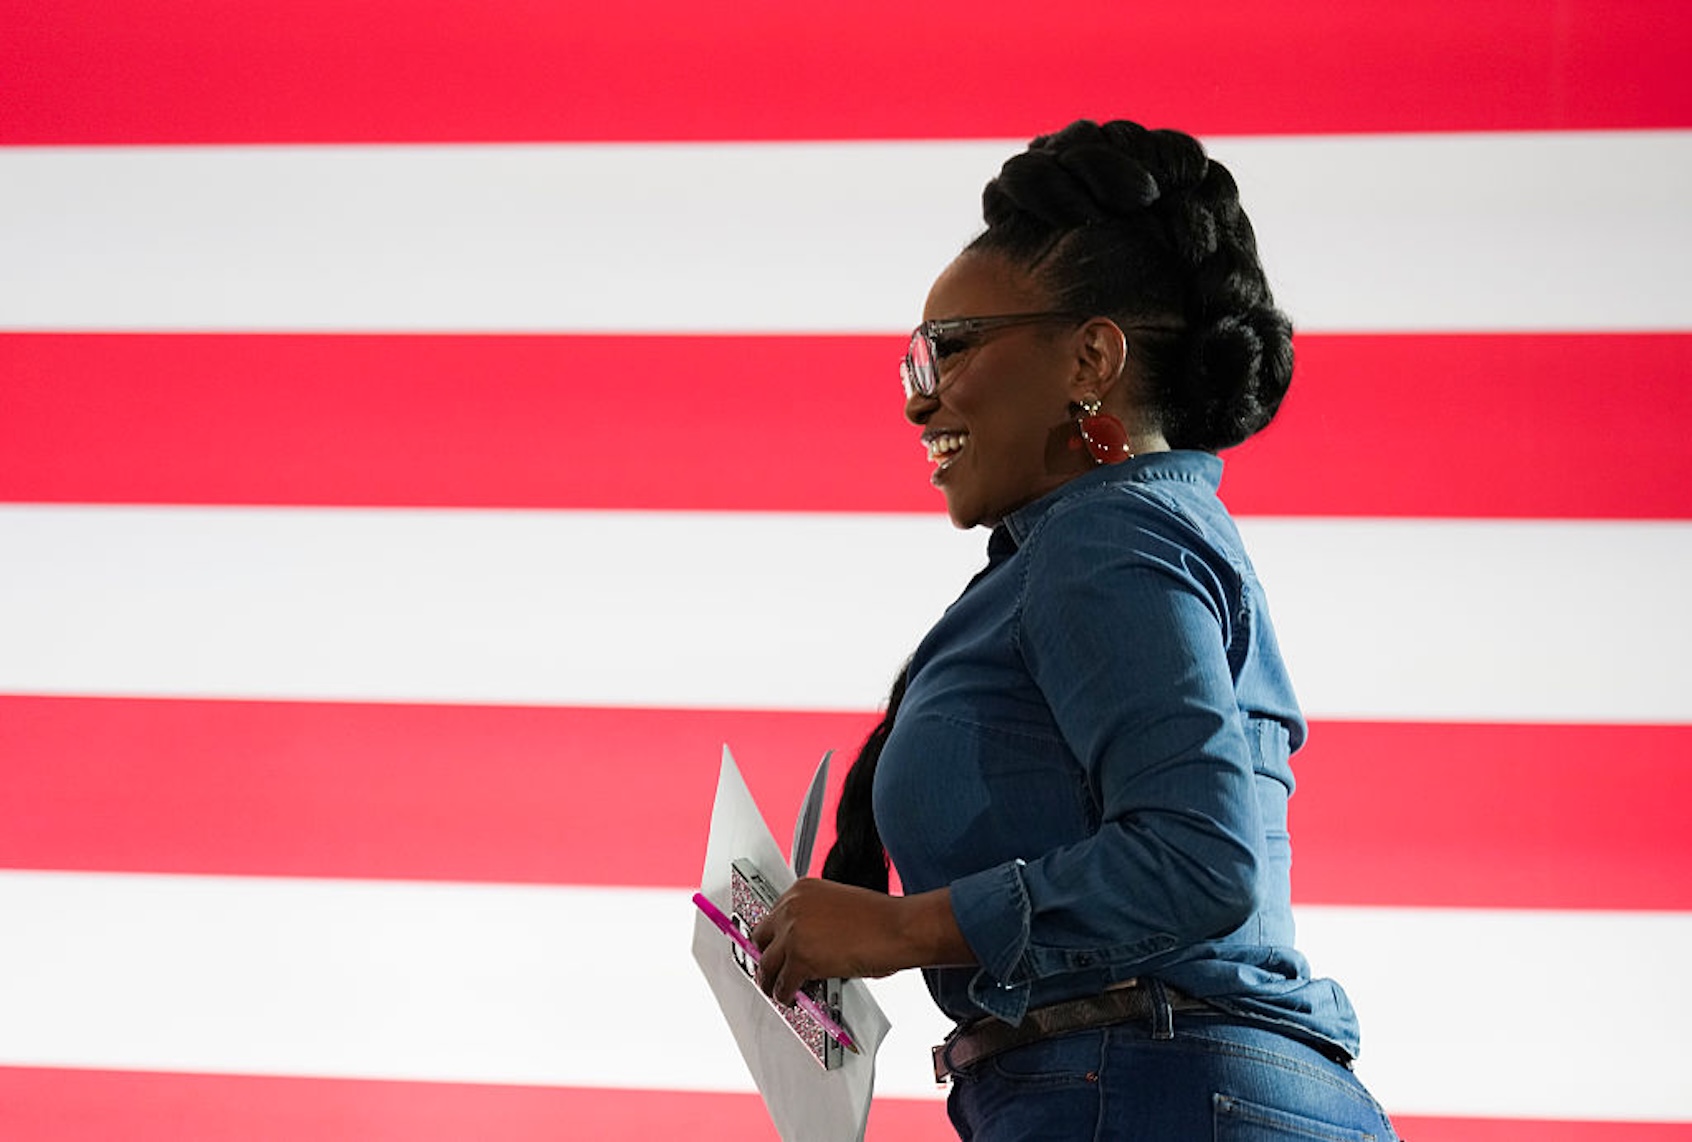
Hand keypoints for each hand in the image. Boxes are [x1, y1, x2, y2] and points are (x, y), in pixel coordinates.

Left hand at [749, 878, 972, 1004]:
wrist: (898, 928)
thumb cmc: (881, 919)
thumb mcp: (840, 906)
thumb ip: (817, 921)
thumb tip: (808, 946)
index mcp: (802, 890)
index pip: (773, 916)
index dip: (773, 938)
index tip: (772, 949)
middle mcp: (793, 907)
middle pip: (761, 937)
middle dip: (764, 957)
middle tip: (769, 971)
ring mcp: (794, 932)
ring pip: (767, 964)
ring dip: (770, 981)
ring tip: (776, 990)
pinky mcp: (801, 958)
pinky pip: (783, 984)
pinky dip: (785, 995)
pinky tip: (791, 998)